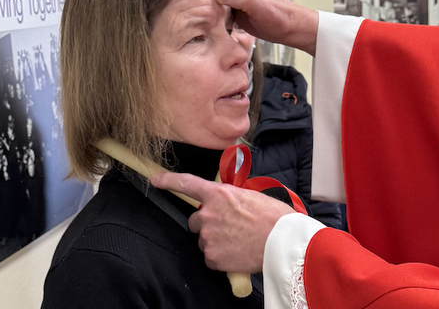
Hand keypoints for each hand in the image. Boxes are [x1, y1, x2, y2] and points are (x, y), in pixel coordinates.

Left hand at [151, 171, 294, 273]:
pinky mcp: (212, 257)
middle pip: (195, 220)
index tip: (155, 179)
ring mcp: (208, 237)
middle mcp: (208, 215)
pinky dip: (221, 256)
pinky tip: (237, 252)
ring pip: (204, 239)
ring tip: (238, 240)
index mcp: (219, 194)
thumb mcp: (251, 196)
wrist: (283, 241)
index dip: (169, 181)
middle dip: (207, 223)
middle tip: (229, 227)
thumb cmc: (274, 217)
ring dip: (216, 240)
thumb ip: (230, 197)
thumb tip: (225, 202)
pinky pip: (210, 257)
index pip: (187, 184)